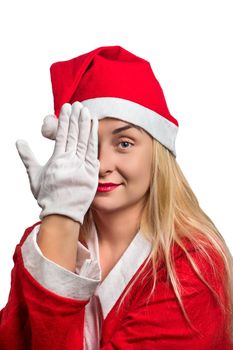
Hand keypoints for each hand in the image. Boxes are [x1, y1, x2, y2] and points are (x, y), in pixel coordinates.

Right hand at [16, 102, 99, 223]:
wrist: (62, 214)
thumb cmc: (47, 196)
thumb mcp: (34, 176)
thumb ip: (27, 157)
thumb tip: (19, 141)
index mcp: (57, 160)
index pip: (63, 134)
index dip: (65, 120)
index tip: (66, 108)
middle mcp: (70, 161)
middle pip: (75, 134)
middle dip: (76, 118)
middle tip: (78, 105)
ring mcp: (82, 166)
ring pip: (85, 140)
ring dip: (86, 124)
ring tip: (86, 111)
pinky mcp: (92, 172)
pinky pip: (94, 152)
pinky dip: (94, 138)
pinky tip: (95, 127)